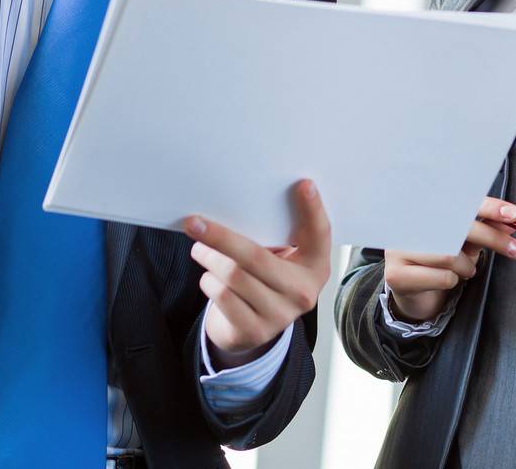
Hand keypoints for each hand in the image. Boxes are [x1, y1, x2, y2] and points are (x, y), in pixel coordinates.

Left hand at [184, 179, 332, 368]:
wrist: (254, 327)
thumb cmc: (266, 279)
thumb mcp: (282, 258)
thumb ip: (278, 234)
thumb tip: (253, 199)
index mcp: (316, 267)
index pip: (320, 234)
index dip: (313, 210)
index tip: (303, 184)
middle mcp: (303, 293)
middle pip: (257, 257)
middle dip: (221, 237)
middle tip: (194, 224)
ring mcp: (280, 316)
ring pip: (233, 276)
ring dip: (209, 259)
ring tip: (200, 250)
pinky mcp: (255, 331)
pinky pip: (222, 297)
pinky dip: (209, 282)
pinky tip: (210, 278)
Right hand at [384, 196, 515, 323]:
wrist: (410, 292)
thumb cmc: (439, 261)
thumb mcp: (465, 242)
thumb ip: (485, 229)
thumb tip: (513, 220)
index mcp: (425, 209)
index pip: (461, 202)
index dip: (489, 207)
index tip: (514, 215)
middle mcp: (408, 224)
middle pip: (458, 227)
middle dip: (493, 238)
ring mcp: (398, 249)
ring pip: (450, 255)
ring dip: (467, 266)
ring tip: (466, 270)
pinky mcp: (396, 274)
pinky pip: (442, 276)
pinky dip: (454, 281)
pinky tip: (447, 280)